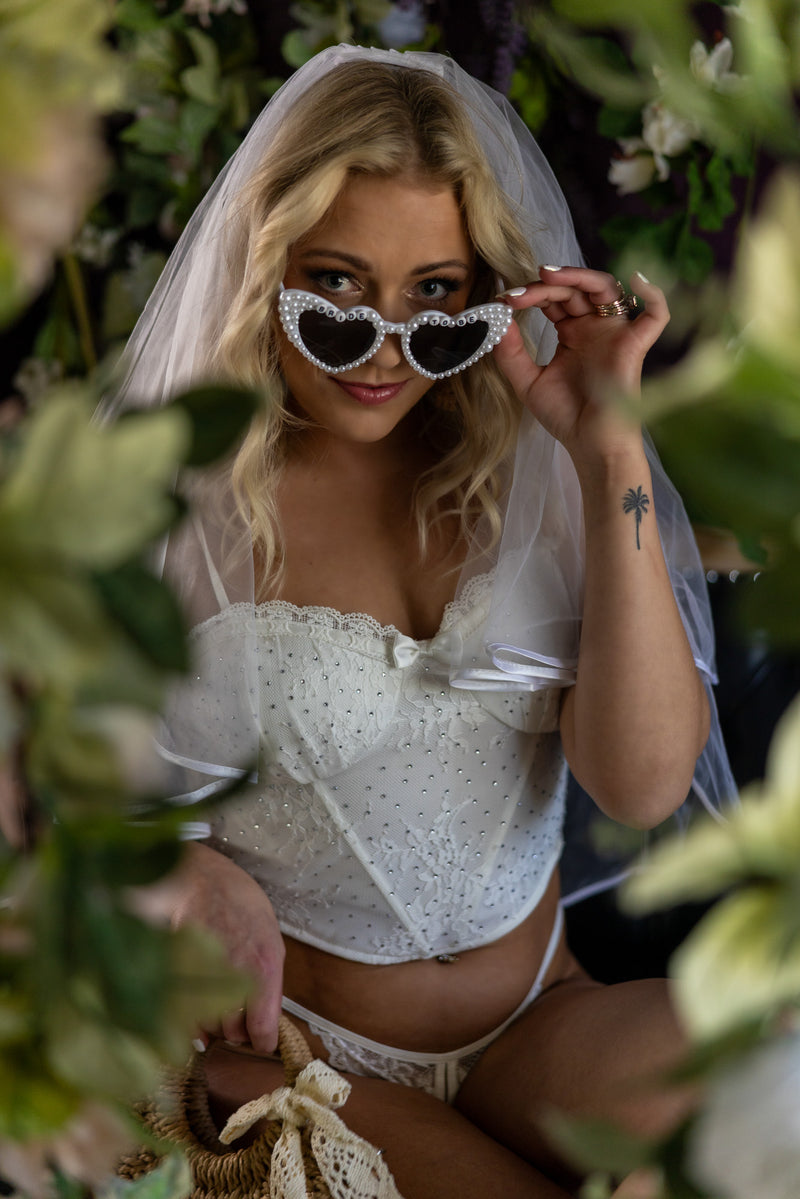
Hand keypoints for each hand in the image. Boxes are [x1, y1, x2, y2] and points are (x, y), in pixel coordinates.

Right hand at [139, 841, 285, 1052]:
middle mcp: (234, 974)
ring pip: (206, 1027)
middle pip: (232, 1033)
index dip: (261, 1041)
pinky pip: (182, 1014)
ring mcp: (204, 976)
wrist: (201, 879)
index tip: (259, 1041)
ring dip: (211, 1026)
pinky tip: (194, 1007)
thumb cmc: (241, 905)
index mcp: (265, 966)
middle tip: (235, 1021)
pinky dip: (188, 1020)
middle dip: (236, 1033)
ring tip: (214, 1006)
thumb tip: (263, 1020)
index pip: (262, 1028)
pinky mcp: (178, 976)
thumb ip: (269, 981)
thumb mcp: (271, 939)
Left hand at [493, 266, 668, 467]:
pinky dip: (654, 294)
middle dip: (545, 286)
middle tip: (518, 294)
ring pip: (606, 288)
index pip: (553, 299)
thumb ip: (511, 353)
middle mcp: (594, 328)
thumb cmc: (565, 416)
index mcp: (572, 334)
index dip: (530, 294)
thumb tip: (498, 320)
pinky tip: (636, 280)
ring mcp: (615, 333)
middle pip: (574, 289)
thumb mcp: (528, 382)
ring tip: (549, 275)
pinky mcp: (634, 346)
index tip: (504, 301)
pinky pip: (656, 315)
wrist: (590, 446)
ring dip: (579, 275)